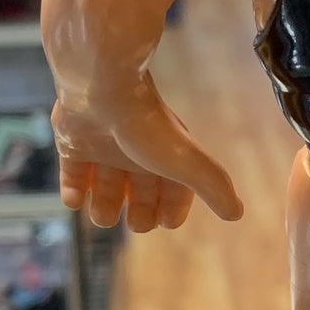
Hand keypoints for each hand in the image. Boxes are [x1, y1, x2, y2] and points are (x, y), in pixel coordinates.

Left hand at [53, 91, 242, 232]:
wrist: (103, 87)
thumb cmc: (148, 126)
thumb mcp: (189, 163)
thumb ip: (214, 188)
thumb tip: (236, 213)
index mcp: (165, 156)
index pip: (174, 192)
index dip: (173, 210)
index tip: (167, 222)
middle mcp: (136, 154)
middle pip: (140, 196)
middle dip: (139, 217)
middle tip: (136, 222)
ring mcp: (103, 149)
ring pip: (105, 191)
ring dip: (104, 211)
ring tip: (104, 214)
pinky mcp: (73, 145)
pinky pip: (72, 176)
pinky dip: (73, 193)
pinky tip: (76, 198)